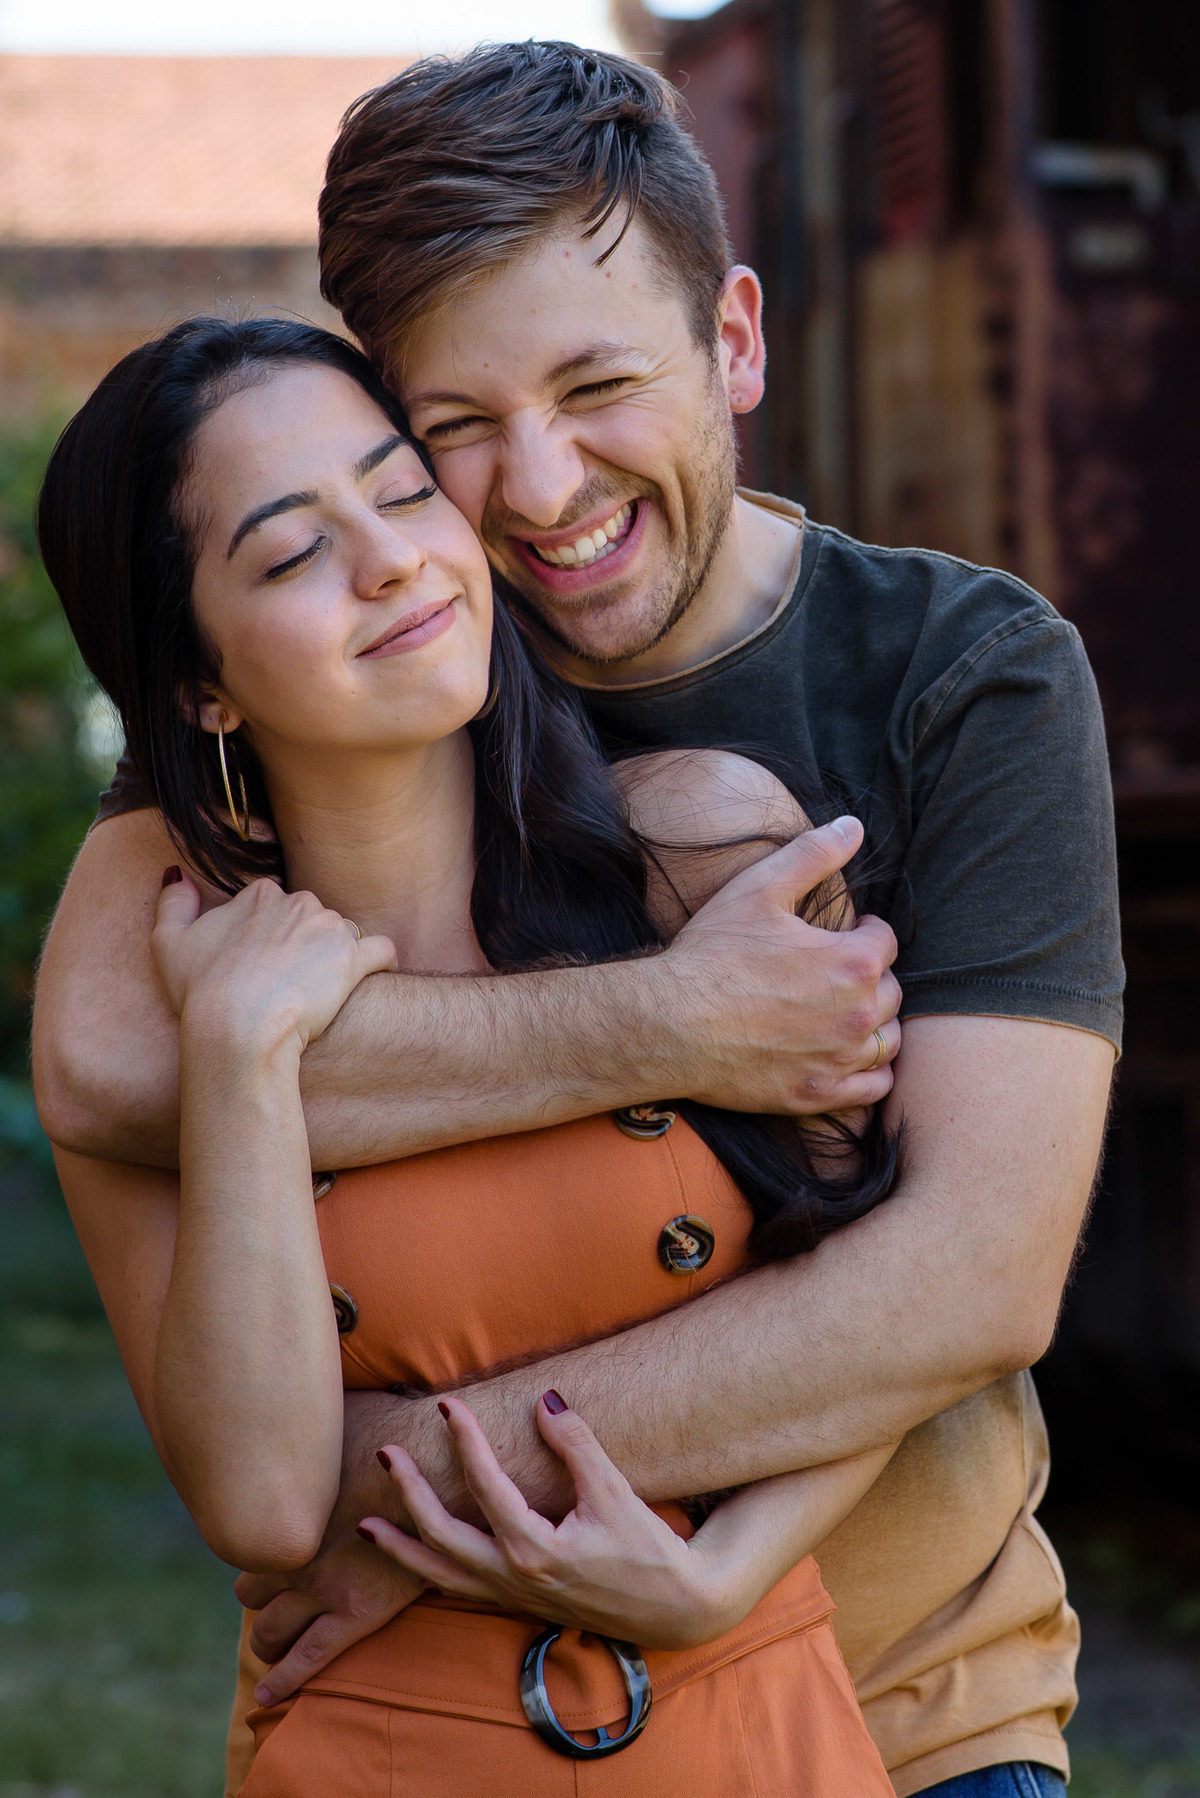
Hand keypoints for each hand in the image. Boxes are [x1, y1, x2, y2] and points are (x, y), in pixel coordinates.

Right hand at [152, 867, 396, 1055]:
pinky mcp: (354, 958)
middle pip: (310, 919)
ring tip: (320, 989)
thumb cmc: (200, 990)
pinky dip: (381, 961)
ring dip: (335, 955)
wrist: (236, 1026)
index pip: (274, 907)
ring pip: (342, 934)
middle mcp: (299, 902)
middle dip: (303, 944)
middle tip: (288, 981)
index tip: (261, 964)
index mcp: (260, 895)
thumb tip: (177, 875)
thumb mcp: (168, 942)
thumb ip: (174, 902)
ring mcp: (329, 928)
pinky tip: (374, 975)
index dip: (268, 936)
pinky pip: (382, 951)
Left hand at [233, 1392, 424, 1705]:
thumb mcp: (338, 1406)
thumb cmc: (396, 1424)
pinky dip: (285, 1679)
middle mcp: (290, 1551)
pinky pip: (308, 1659)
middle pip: (248, 1585)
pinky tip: (271, 1696)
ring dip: (267, 1630)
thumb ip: (311, 1407)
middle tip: (273, 1584)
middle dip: (258, 1585)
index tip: (263, 1538)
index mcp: (282, 1505)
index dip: (253, 1538)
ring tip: (270, 1636)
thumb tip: (292, 1375)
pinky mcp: (355, 1614)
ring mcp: (321, 1586)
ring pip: (268, 1627)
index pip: (242, 1534)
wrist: (441, 1464)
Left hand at [362, 1394, 744, 1651]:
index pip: (485, 1487)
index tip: (448, 1406)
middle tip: (385, 1454)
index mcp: (536, 1550)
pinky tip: (414, 1558)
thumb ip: (578, 1445)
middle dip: (408, 1493)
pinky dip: (429, 1572)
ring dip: (401, 1548)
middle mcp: (514, 1578)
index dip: (465, 1442)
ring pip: (441, 1574)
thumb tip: (544, 1400)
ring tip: (365, 1527)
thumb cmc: (650, 1550)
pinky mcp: (519, 1604)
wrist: (675, 1609)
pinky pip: (459, 1590)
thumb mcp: (617, 1493)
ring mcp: (513, 1596)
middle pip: (442, 1535)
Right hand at [666, 817, 900, 1113]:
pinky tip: (846, 1058)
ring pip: (887, 1041)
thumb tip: (854, 825)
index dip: (865, 932)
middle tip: (836, 972)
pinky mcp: (818, 1095)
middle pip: (892, 993)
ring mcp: (840, 1060)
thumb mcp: (759, 888)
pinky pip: (873, 1088)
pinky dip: (870, 1073)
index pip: (887, 943)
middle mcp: (858, 1015)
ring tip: (844, 1013)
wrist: (670, 1024)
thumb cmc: (712, 954)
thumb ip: (813, 853)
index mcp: (853, 963)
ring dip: (874, 1025)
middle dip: (870, 978)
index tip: (844, 934)